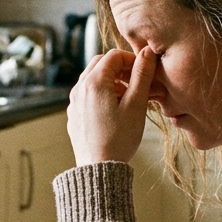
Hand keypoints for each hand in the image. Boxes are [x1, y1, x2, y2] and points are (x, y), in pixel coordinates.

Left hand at [67, 47, 156, 165]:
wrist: (99, 169)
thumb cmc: (119, 139)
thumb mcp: (136, 105)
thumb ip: (141, 75)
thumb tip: (147, 52)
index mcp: (94, 82)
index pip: (113, 56)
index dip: (132, 60)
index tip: (145, 72)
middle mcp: (79, 89)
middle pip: (100, 64)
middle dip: (120, 69)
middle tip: (137, 83)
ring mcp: (74, 102)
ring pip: (93, 79)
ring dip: (112, 81)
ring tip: (128, 99)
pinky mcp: (74, 115)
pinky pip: (87, 95)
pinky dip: (102, 94)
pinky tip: (115, 111)